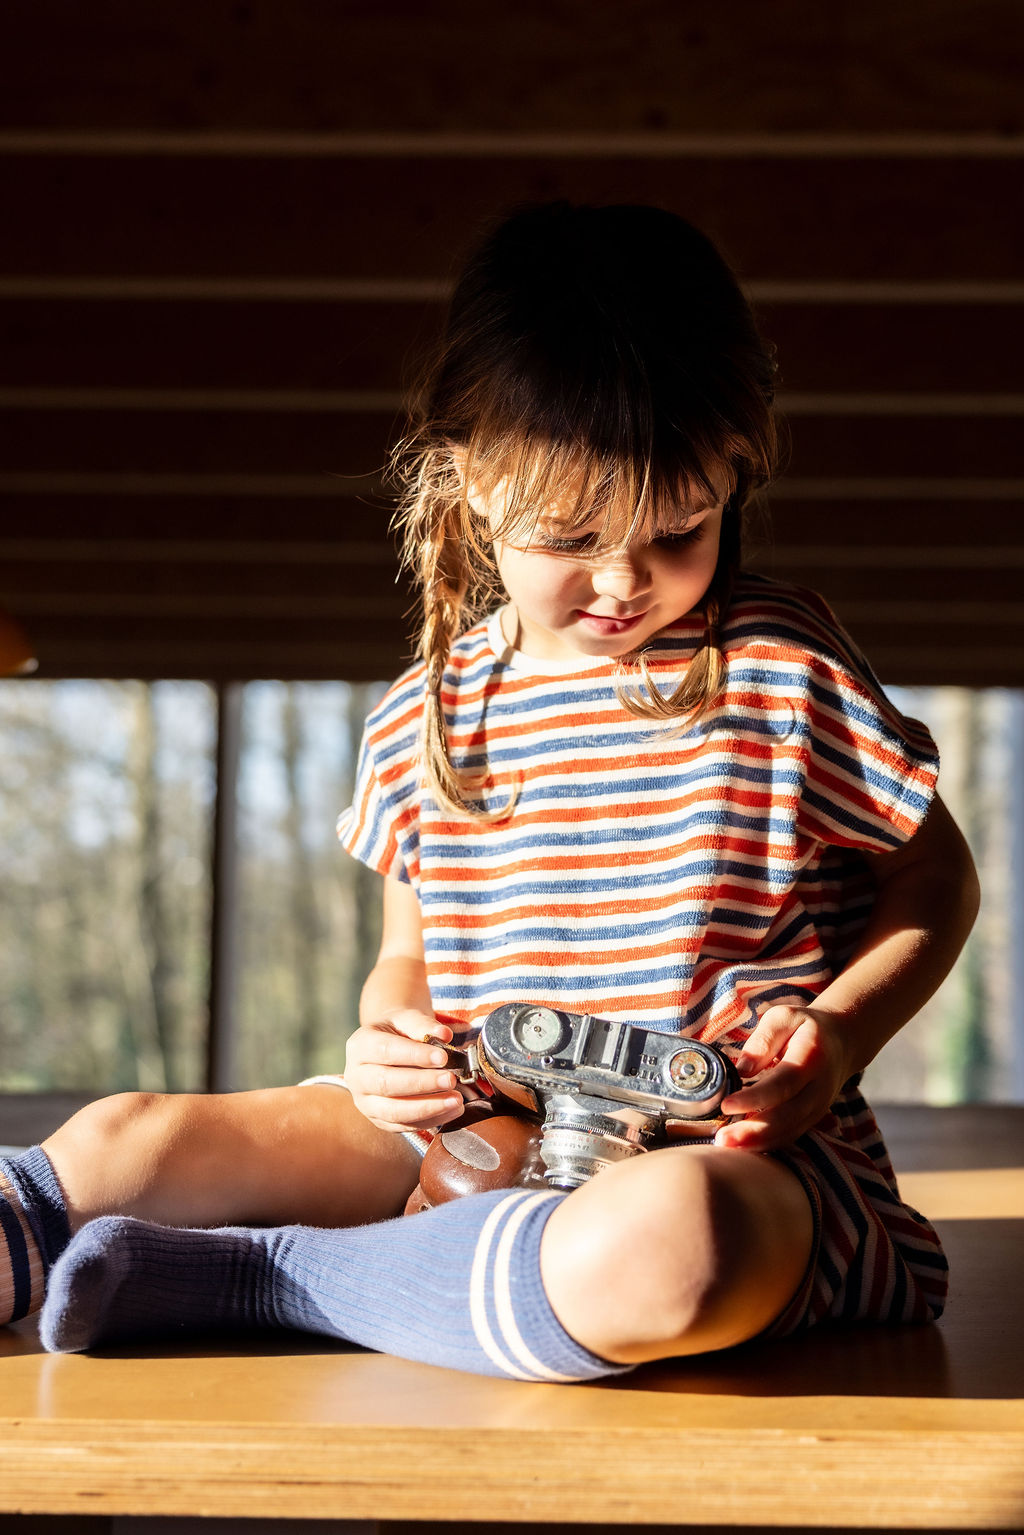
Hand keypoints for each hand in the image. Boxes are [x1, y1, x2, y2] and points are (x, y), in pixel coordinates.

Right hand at [343, 1010, 466, 1133]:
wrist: (386, 1048)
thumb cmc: (398, 1033)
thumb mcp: (406, 1019)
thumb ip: (424, 1025)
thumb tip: (444, 1034)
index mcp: (360, 1045)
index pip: (385, 1051)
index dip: (414, 1055)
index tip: (443, 1057)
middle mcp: (356, 1076)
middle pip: (386, 1083)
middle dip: (422, 1084)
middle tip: (450, 1079)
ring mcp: (365, 1102)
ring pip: (393, 1111)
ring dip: (427, 1108)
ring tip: (456, 1100)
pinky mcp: (379, 1120)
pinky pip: (403, 1126)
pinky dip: (430, 1120)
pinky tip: (451, 1110)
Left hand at [714, 1005, 853, 1152]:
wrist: (842, 1042)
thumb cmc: (805, 1027)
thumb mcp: (784, 1017)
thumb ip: (763, 1040)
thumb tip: (742, 1070)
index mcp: (812, 1058)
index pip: (783, 1084)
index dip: (755, 1098)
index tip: (726, 1105)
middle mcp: (819, 1088)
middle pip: (786, 1116)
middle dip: (753, 1131)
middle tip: (721, 1139)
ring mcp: (818, 1107)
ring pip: (788, 1132)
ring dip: (757, 1143)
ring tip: (725, 1146)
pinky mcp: (812, 1118)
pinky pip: (790, 1136)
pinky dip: (766, 1144)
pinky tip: (742, 1146)